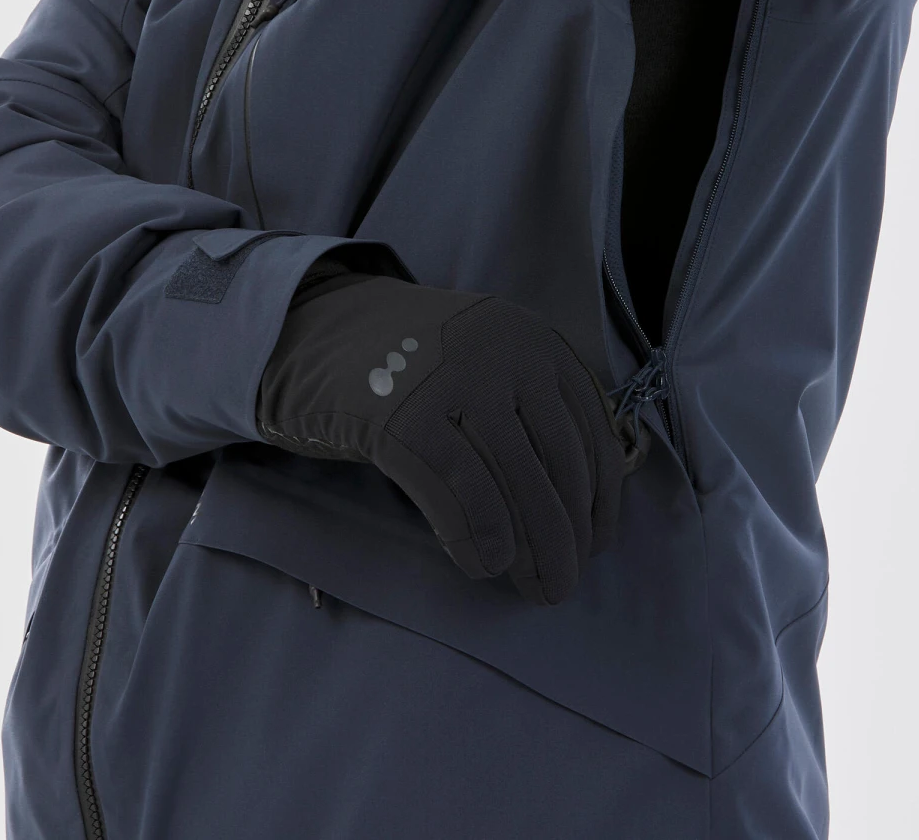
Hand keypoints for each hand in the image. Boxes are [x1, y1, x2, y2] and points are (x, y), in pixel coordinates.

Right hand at [257, 272, 629, 604]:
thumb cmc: (413, 365)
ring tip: (534, 588)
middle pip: (558, 463)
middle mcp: (503, 352)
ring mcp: (452, 380)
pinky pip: (457, 492)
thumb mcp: (486, 363)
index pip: (590, 430)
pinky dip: (478, 537)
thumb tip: (582, 514)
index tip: (596, 544)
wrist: (318, 331)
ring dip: (532, 550)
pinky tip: (483, 566)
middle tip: (564, 585)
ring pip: (515, 482)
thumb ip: (532, 412)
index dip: (600, 499)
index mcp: (534, 339)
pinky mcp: (403, 416)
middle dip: (568, 535)